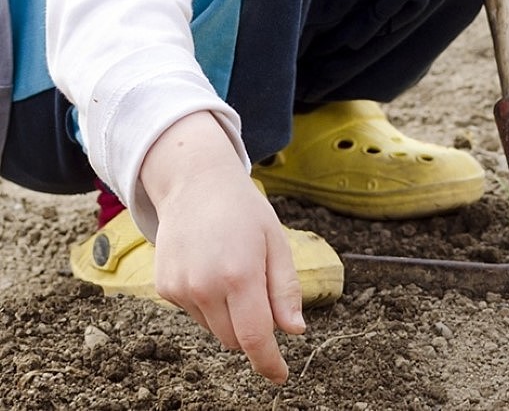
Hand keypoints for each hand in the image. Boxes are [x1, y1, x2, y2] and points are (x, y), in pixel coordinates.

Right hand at [140, 111, 303, 383]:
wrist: (195, 184)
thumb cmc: (244, 211)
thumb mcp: (276, 243)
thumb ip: (285, 290)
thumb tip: (293, 331)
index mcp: (239, 274)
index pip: (254, 336)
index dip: (268, 362)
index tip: (280, 376)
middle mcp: (205, 286)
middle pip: (234, 339)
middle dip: (252, 331)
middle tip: (260, 290)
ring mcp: (180, 288)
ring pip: (214, 328)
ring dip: (230, 316)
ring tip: (233, 271)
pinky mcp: (164, 288)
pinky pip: (194, 314)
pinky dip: (209, 304)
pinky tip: (211, 269)